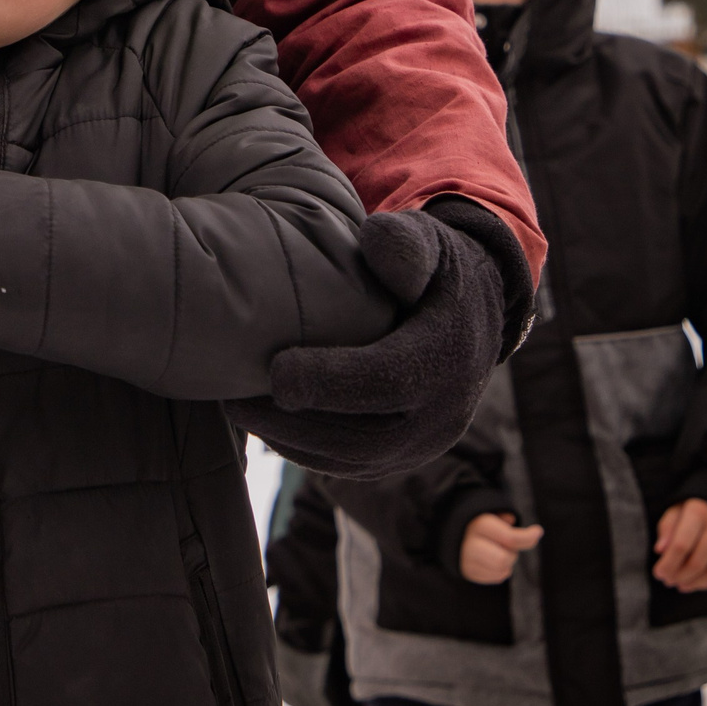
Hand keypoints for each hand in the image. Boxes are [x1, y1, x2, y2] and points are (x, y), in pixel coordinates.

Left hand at [250, 207, 508, 476]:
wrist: (472, 316)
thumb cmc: (433, 271)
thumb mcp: (427, 243)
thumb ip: (402, 242)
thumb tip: (372, 238)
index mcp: (449, 356)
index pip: (390, 381)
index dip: (330, 381)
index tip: (274, 370)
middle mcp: (445, 412)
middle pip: (367, 438)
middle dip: (295, 424)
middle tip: (234, 402)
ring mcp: (426, 443)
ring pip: (355, 461)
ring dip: (291, 442)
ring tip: (239, 410)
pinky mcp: (404, 457)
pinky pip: (352, 467)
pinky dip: (304, 450)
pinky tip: (264, 423)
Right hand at [460, 512, 542, 584]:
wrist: (453, 533)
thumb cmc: (480, 522)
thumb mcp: (491, 514)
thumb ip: (503, 519)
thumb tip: (511, 520)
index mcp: (478, 526)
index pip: (509, 538)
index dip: (528, 536)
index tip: (538, 531)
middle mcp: (470, 545)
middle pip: (505, 559)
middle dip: (512, 554)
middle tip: (508, 545)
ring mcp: (467, 561)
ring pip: (503, 570)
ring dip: (507, 563)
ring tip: (498, 551)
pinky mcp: (468, 572)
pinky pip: (498, 577)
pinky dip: (501, 570)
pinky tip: (493, 560)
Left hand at [653, 497, 706, 591]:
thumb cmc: (693, 510)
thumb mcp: (676, 511)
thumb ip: (667, 528)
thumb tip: (660, 550)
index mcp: (699, 513)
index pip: (681, 545)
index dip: (668, 563)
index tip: (658, 573)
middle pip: (698, 562)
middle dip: (679, 576)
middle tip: (667, 580)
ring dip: (694, 584)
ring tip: (679, 584)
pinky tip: (695, 584)